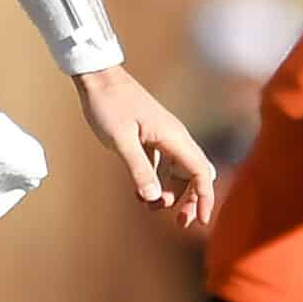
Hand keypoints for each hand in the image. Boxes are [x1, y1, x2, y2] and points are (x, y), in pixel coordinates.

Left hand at [72, 65, 217, 229]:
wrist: (97, 78)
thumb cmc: (109, 105)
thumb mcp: (121, 140)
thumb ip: (137, 168)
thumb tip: (152, 198)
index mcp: (174, 137)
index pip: (201, 172)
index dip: (205, 198)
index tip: (201, 220)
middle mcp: (174, 138)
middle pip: (194, 175)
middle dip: (190, 201)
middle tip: (179, 223)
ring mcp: (162, 138)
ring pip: (177, 173)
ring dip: (170, 193)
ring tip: (150, 208)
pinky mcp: (149, 138)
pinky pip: (161, 166)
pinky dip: (155, 182)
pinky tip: (139, 195)